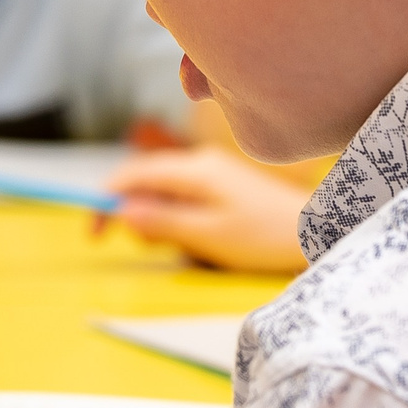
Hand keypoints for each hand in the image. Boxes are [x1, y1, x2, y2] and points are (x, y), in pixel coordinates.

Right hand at [99, 146, 309, 273]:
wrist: (314, 232)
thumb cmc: (264, 236)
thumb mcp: (207, 235)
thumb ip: (162, 221)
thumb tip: (122, 212)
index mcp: (194, 170)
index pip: (133, 175)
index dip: (105, 200)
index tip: (93, 232)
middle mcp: (199, 162)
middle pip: (145, 181)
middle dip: (135, 212)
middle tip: (153, 245)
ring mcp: (211, 171)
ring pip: (162, 191)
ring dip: (157, 218)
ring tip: (183, 243)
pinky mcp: (221, 184)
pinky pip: (182, 196)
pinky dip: (175, 216)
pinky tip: (195, 236)